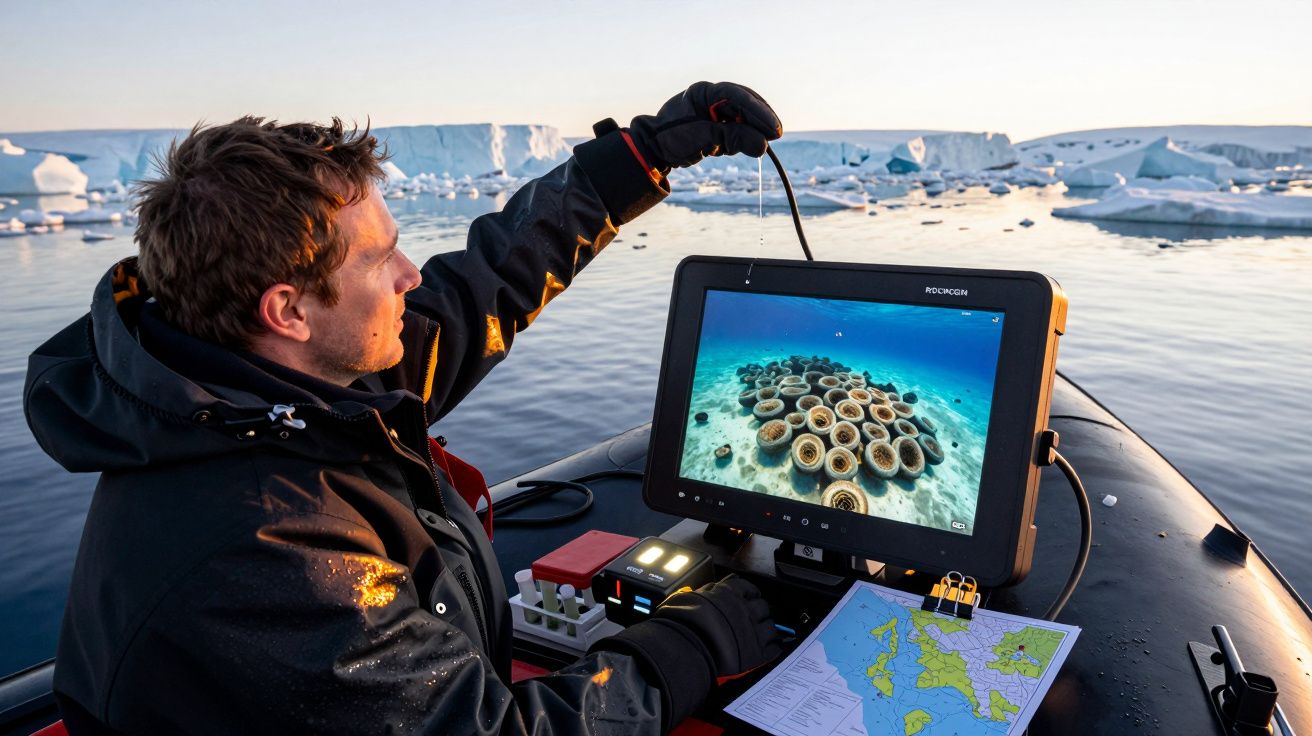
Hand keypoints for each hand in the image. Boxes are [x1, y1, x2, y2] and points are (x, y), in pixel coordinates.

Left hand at [629, 82, 782, 170]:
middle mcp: (710, 99)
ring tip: (760, 142)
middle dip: (760, 119)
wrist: (650, 151)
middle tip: (776, 134)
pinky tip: (741, 148)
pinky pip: (735, 131)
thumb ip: (732, 138)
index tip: (773, 128)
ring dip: (752, 130)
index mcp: (703, 92)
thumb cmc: (670, 139)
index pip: (736, 96)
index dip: (758, 111)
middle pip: (743, 105)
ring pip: (742, 119)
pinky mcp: (714, 127)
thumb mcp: (702, 138)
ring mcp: (713, 113)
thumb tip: (764, 145)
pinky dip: (741, 140)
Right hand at [652, 574, 781, 676]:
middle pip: (762, 607)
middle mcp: (745, 609)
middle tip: (754, 618)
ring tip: (762, 635)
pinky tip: (770, 648)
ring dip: (767, 629)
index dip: (749, 594)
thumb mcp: (690, 597)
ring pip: (771, 626)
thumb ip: (705, 592)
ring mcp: (753, 630)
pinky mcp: (757, 652)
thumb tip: (712, 588)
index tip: (749, 598)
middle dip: (759, 612)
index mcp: (730, 593)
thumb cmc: (682, 622)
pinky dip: (773, 647)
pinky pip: (774, 647)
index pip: (748, 588)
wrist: (686, 646)